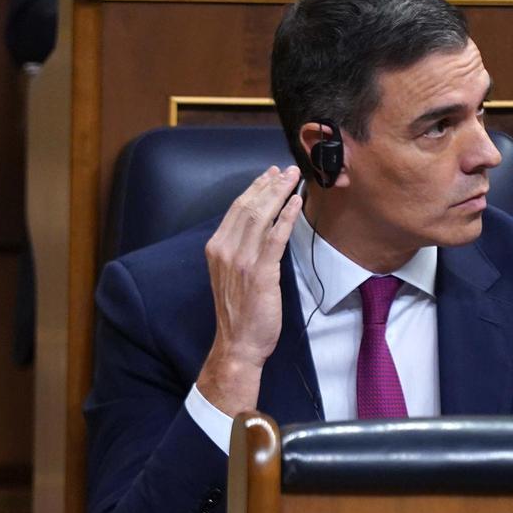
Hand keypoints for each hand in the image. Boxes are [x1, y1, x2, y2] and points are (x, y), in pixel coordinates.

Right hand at [196, 165, 302, 415]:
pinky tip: (296, 203)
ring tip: (293, 178)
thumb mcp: (232, 275)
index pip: (236, 209)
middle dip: (268, 184)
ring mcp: (242, 261)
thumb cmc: (239, 312)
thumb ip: (241, 251)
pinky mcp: (261, 273)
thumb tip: (260, 230)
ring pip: (260, 217)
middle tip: (285, 169)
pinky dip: (286, 217)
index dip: (254, 188)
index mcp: (216, 248)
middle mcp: (225, 250)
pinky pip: (274, 238)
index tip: (269, 174)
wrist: (238, 343)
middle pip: (248, 207)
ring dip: (279, 194)